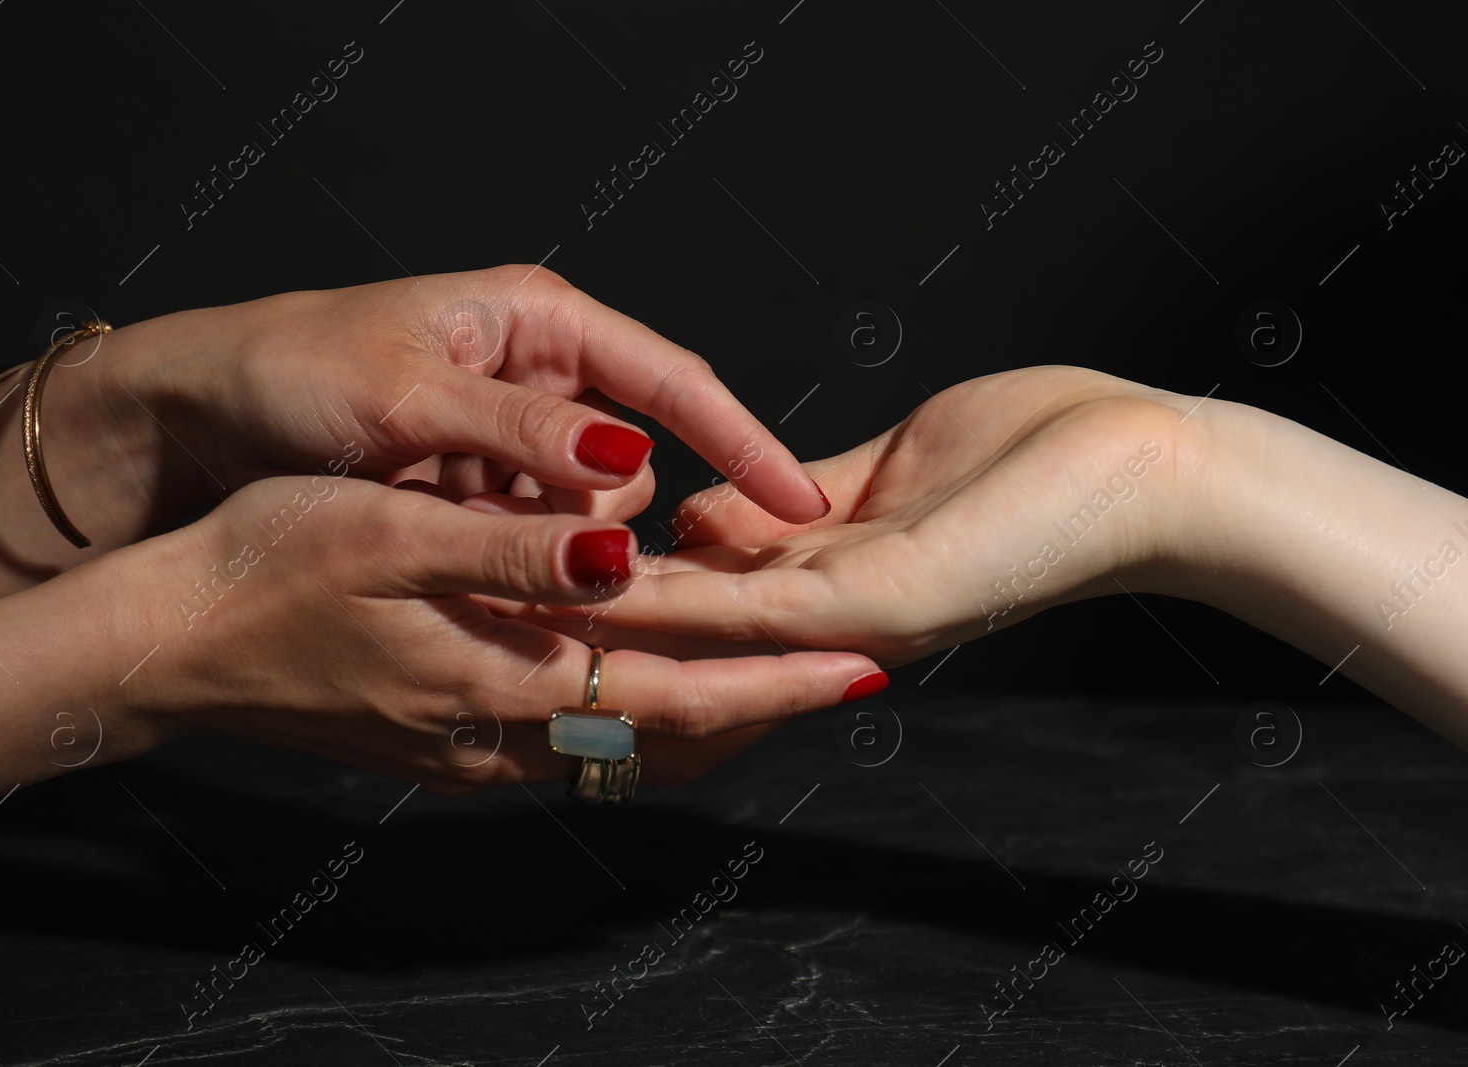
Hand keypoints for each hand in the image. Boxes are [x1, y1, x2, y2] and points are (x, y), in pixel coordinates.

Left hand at [0, 265, 827, 599]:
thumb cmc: (290, 370)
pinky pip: (535, 544)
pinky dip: (512, 565)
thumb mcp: (405, 391)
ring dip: (546, 549)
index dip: (745, 442)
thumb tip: (630, 459)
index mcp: (541, 321)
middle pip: (637, 465)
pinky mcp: (482, 496)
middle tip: (544, 548)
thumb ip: (519, 427)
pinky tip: (458, 562)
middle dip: (606, 519)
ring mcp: (513, 444)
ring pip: (587, 519)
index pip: (676, 380)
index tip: (800, 505)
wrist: (194, 419)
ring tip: (455, 536)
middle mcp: (541, 379)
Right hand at [110, 472, 881, 794]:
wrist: (167, 647)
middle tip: (847, 672)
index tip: (862, 666)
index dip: (779, 684)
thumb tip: (628, 553)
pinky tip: (647, 674)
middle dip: (766, 709)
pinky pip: (573, 742)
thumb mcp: (388, 533)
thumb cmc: (264, 569)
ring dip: (706, 715)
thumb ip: (513, 549)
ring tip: (777, 674)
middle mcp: (502, 737)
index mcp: (505, 682)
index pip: (681, 698)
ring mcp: (473, 752)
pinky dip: (633, 713)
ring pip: (624, 748)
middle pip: (669, 741)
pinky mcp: (444, 746)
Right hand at [541, 367, 1195, 665]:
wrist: (1141, 469)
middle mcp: (814, 622)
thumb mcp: (879, 473)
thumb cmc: (1032, 454)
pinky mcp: (866, 603)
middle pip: (672, 630)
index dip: (596, 584)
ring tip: (494, 608)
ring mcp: (838, 621)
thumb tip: (706, 513)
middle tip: (468, 607)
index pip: (682, 594)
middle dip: (574, 615)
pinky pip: (744, 606)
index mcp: (814, 583)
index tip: (510, 567)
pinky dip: (664, 602)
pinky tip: (588, 589)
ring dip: (595, 623)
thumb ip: (791, 501)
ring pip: (690, 633)